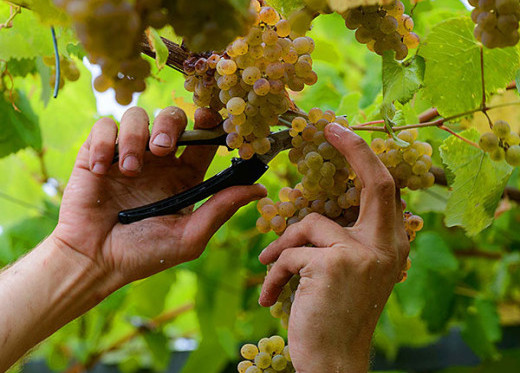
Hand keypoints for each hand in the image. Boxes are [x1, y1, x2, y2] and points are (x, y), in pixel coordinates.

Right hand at [53, 106, 265, 290]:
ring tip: (131, 170)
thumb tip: (260, 190)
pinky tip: (104, 170)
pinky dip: (105, 142)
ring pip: (139, 116)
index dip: (212, 124)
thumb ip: (221, 208)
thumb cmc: (144, 254)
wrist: (95, 261)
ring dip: (137, 137)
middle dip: (171, 124)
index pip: (204, 140)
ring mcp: (129, 155)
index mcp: (185, 177)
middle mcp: (159, 161)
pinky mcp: (98, 153)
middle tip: (163, 148)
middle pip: (173, 117)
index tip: (213, 120)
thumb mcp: (189, 236)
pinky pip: (105, 127)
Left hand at [258, 124, 409, 372]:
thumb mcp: (350, 275)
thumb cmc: (336, 317)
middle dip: (353, 148)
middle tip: (330, 127)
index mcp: (390, 246)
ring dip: (283, 248)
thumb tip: (317, 217)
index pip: (386, 191)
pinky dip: (274, 273)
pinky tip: (270, 296)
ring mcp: (361, 254)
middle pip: (375, 183)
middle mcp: (386, 246)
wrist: (334, 361)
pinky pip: (290, 253)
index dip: (366, 158)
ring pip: (309, 225)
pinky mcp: (332, 265)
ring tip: (270, 270)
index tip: (344, 132)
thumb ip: (344, 243)